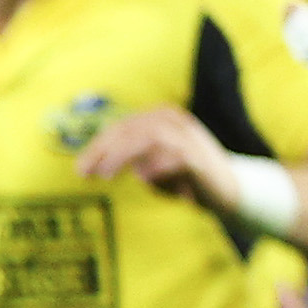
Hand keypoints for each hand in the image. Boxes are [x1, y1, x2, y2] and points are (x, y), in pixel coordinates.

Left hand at [71, 103, 243, 212]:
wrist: (228, 189)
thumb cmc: (181, 177)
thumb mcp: (149, 161)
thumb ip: (125, 155)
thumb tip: (86, 163)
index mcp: (160, 117)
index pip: (121, 126)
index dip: (97, 145)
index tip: (79, 168)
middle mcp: (174, 121)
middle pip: (130, 129)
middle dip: (102, 150)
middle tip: (82, 173)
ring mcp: (188, 138)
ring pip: (149, 137)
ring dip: (122, 155)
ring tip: (104, 175)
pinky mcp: (199, 159)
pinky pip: (175, 159)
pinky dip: (157, 167)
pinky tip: (143, 178)